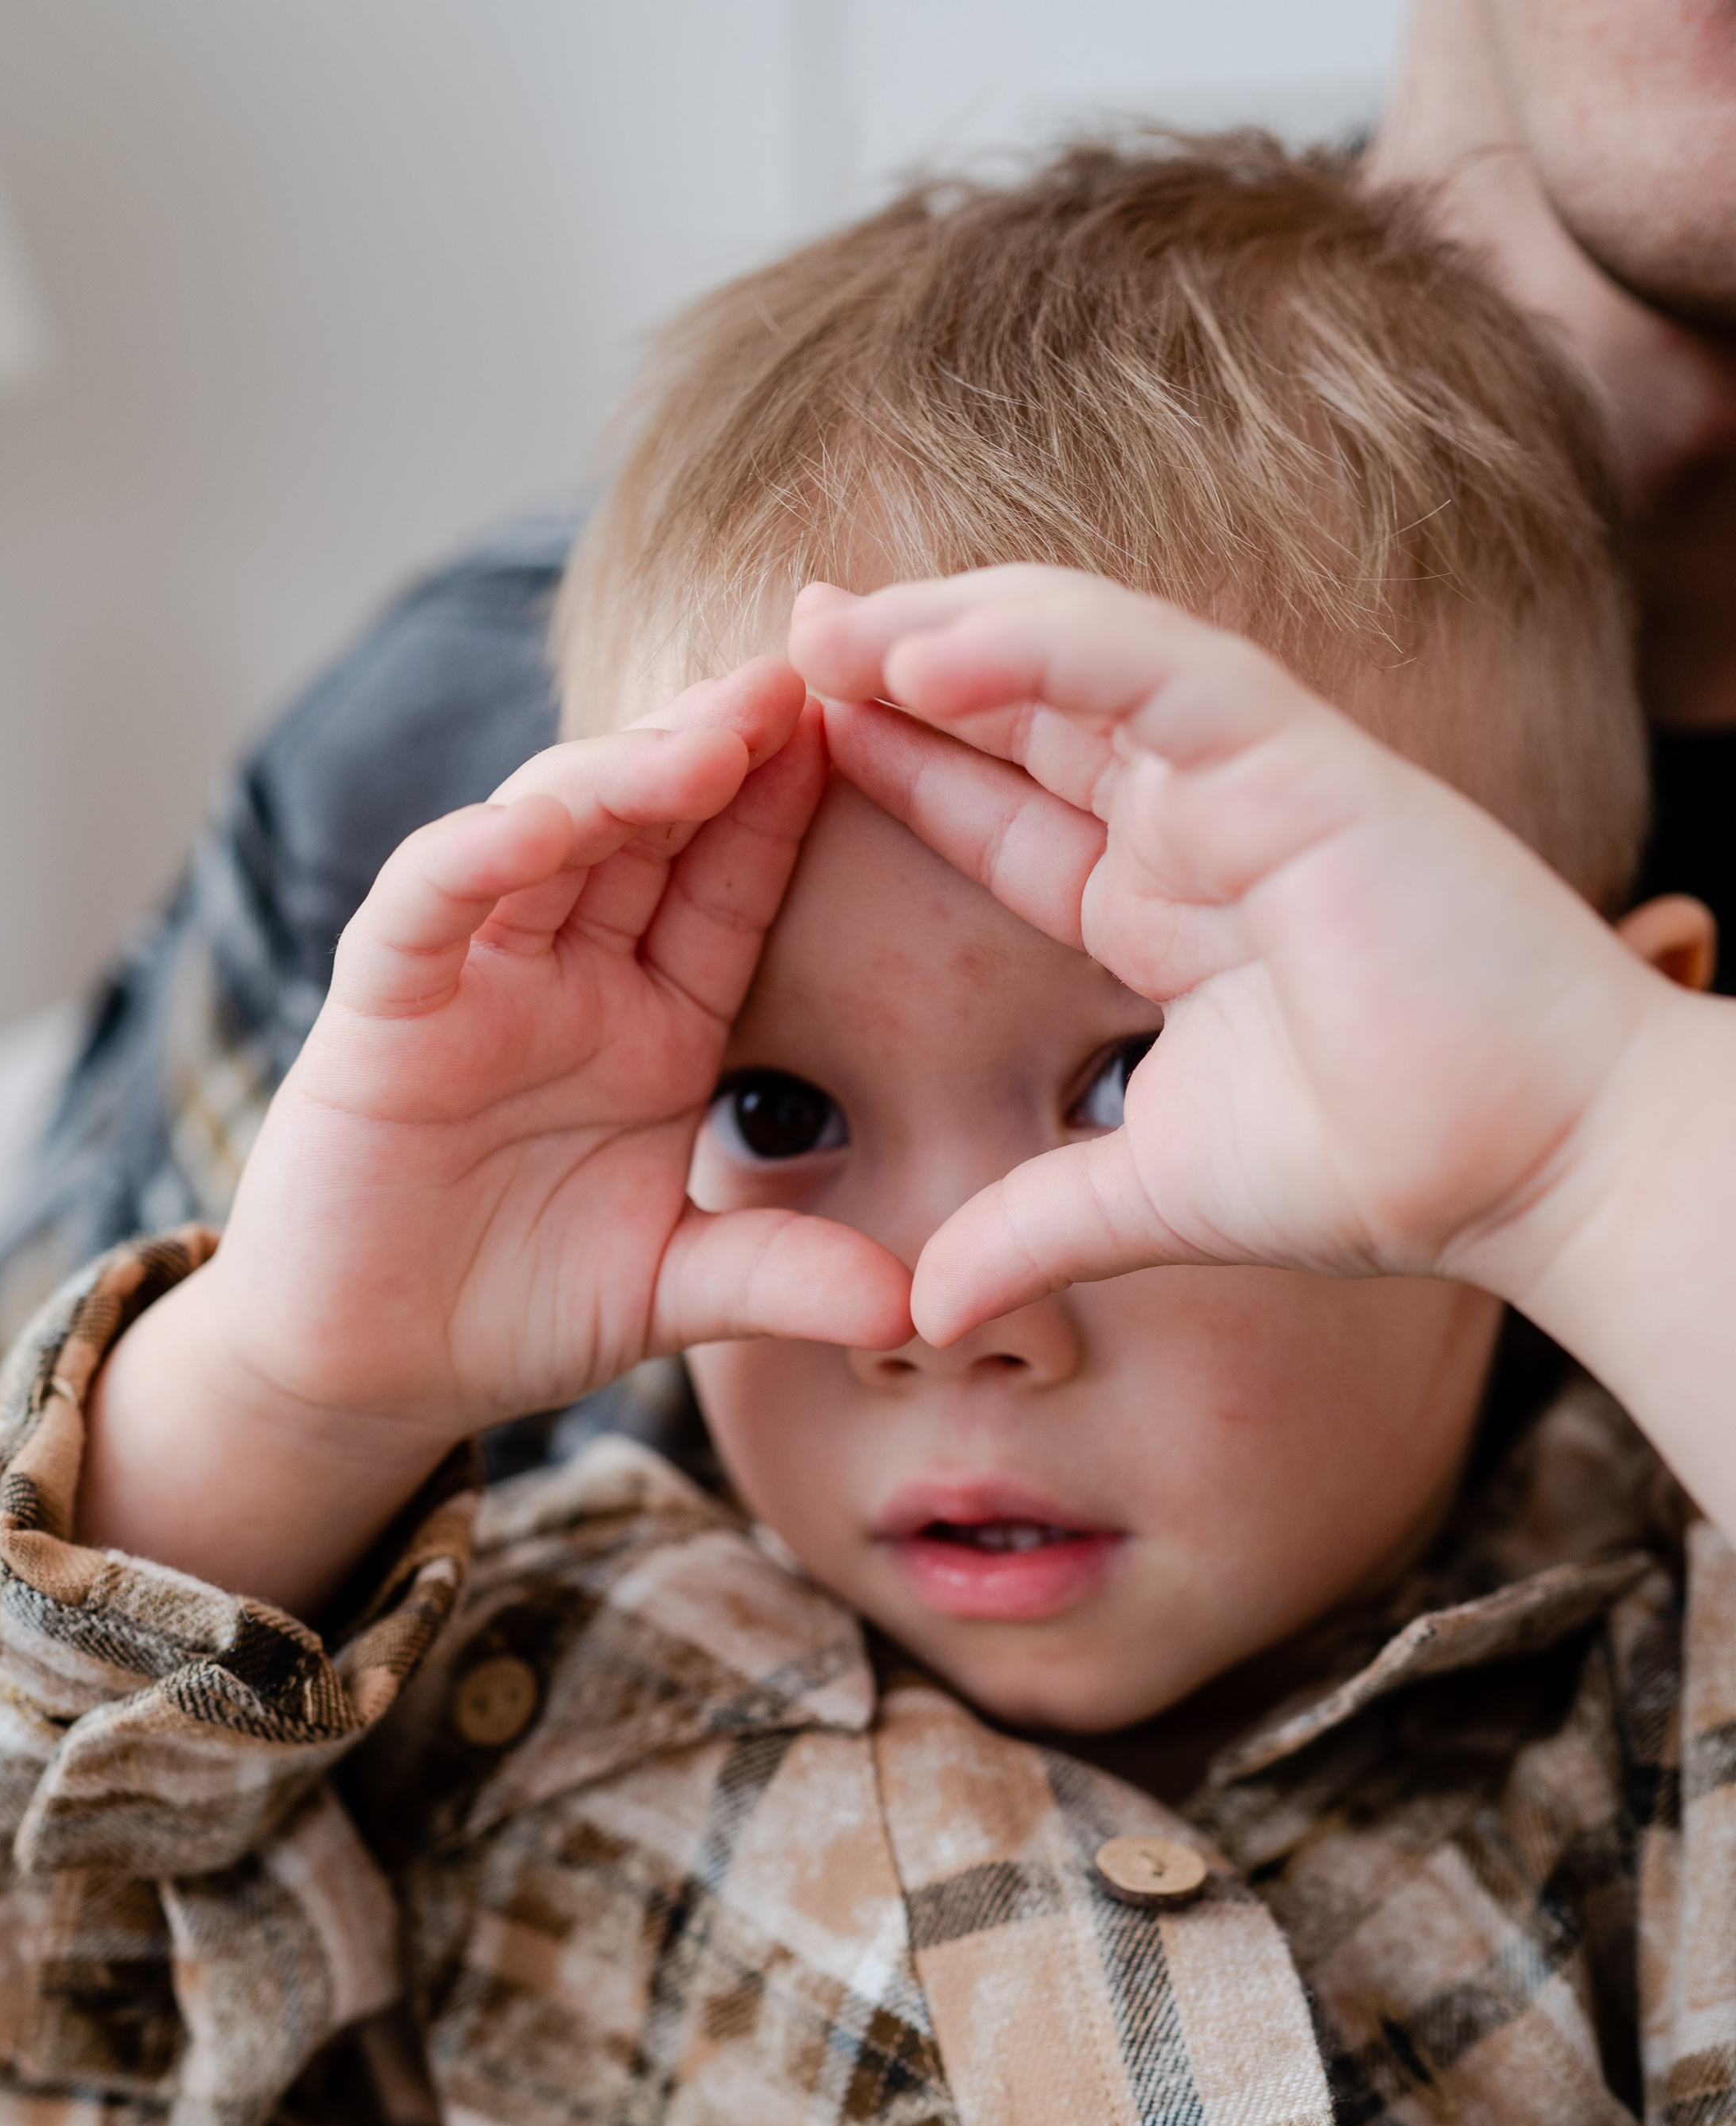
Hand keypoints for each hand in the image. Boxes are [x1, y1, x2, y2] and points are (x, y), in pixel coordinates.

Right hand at [84, 658, 911, 1607]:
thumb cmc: (511, 1307)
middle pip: (648, 826)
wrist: (369, 1372)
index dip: (787, 808)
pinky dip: (476, 857)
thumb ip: (783, 1278)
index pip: (729, 886)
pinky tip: (540, 824)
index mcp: (653, 1019)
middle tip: (810, 673)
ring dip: (621, 776)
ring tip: (710, 736)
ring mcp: (471, 979)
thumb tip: (919, 1311)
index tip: (871, 728)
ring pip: (546, 834)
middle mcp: (566, 973)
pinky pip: (428, 906)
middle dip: (721, 745)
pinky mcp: (380, 1009)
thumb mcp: (672, 1287)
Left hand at [792, 568, 1674, 1342]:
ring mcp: (1250, 778)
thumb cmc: (1386, 1170)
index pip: (1009, 812)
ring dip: (947, 631)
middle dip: (901, 665)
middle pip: (1025, 709)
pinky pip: (1150, 669)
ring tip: (827, 621)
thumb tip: (921, 1311)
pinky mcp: (1300, 761)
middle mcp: (1199, 822)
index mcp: (1164, 903)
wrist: (1531, 1172)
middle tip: (787, 629)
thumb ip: (1031, 1231)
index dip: (909, 768)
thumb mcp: (1151, 1199)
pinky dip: (1042, 647)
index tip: (798, 739)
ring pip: (1076, 658)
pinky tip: (934, 648)